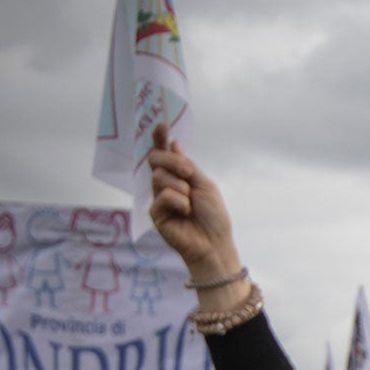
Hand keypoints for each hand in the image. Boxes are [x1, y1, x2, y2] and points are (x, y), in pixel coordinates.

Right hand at [146, 124, 243, 286]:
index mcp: (179, 177)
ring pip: (159, 176)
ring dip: (180, 187)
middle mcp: (166, 185)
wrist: (214, 243)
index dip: (160, 140)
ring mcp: (159, 198)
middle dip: (172, 162)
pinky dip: (178, 202)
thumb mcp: (205, 185)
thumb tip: (175, 144)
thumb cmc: (213, 217)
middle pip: (156, 159)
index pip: (165, 154)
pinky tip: (185, 213)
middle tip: (189, 174)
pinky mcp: (155, 213)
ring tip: (190, 204)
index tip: (161, 125)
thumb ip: (187, 166)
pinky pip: (162, 196)